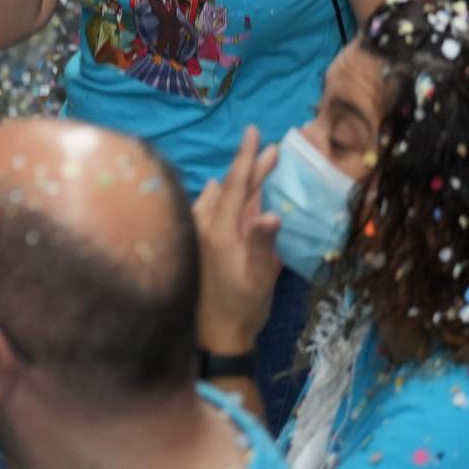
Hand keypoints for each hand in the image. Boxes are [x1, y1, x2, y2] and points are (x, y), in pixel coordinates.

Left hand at [192, 126, 282, 355]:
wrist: (216, 336)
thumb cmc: (243, 308)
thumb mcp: (260, 278)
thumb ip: (263, 244)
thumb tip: (270, 214)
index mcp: (221, 232)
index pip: (235, 185)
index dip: (247, 158)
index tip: (254, 132)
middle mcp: (205, 227)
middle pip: (228, 187)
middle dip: (249, 165)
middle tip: (268, 146)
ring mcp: (199, 235)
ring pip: (218, 197)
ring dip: (237, 181)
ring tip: (254, 165)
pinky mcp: (198, 244)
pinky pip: (208, 209)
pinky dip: (220, 197)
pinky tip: (216, 190)